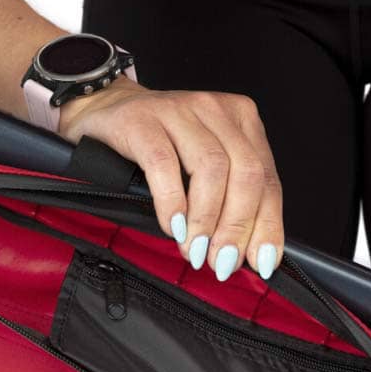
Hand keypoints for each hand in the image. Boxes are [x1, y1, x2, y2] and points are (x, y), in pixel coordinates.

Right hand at [57, 76, 283, 281]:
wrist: (103, 109)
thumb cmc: (157, 144)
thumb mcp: (202, 168)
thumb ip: (228, 201)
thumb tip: (245, 253)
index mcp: (242, 120)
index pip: (267, 179)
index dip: (267, 225)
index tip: (261, 262)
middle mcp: (215, 111)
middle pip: (245, 173)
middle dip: (237, 227)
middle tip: (222, 262)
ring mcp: (179, 111)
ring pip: (211, 168)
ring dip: (206, 220)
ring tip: (195, 250)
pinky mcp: (142, 121)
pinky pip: (164, 165)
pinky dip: (172, 202)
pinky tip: (173, 227)